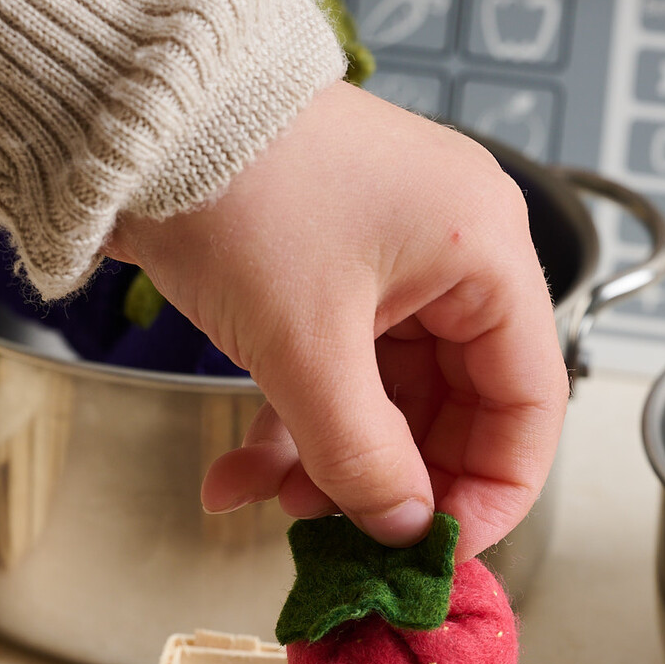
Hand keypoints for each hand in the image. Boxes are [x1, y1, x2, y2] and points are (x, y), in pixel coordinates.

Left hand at [108, 81, 567, 552]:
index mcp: (483, 252)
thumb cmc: (238, 190)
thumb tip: (403, 529)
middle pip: (455, 409)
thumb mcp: (307, 346)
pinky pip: (331, 374)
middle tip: (344, 537)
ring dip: (328, 463)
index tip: (441, 551)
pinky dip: (290, 427)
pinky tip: (235, 475)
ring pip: (383, 401)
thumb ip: (362, 454)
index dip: (493, 489)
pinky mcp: (324, 276)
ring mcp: (385, 265)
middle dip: (392, 481)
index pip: (530, 400)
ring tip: (273, 503)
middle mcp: (449, 256)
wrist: (134, 113)